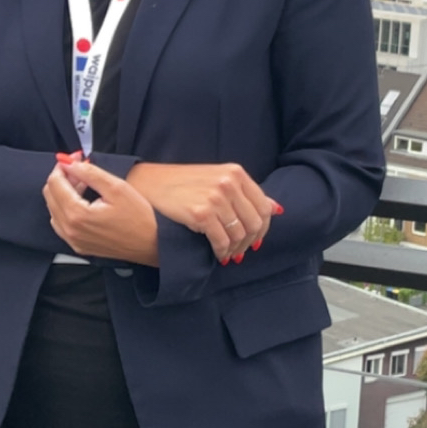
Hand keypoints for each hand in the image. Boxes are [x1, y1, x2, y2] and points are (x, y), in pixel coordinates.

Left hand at [43, 160, 158, 264]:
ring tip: (83, 183)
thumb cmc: (139, 218)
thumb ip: (89, 173)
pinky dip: (66, 208)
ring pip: (54, 209)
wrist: (152, 244)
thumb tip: (69, 163)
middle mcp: (70, 230)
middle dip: (62, 177)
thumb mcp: (116, 187)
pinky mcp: (79, 246)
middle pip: (50, 195)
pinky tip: (82, 201)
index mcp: (77, 214)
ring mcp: (73, 240)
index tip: (74, 158)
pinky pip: (61, 223)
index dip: (63, 166)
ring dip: (63, 192)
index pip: (55, 183)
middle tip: (79, 168)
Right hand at [126, 162, 281, 264]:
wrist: (148, 183)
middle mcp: (228, 183)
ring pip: (239, 235)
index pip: (264, 207)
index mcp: (236, 173)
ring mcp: (215, 198)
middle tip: (240, 251)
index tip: (255, 239)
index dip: (263, 228)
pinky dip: (222, 252)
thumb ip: (245, 193)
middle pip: (254, 223)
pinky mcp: (201, 214)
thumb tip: (277, 209)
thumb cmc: (182, 183)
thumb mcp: (217, 178)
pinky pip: (222, 241)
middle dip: (250, 242)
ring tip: (227, 254)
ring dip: (235, 249)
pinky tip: (218, 254)